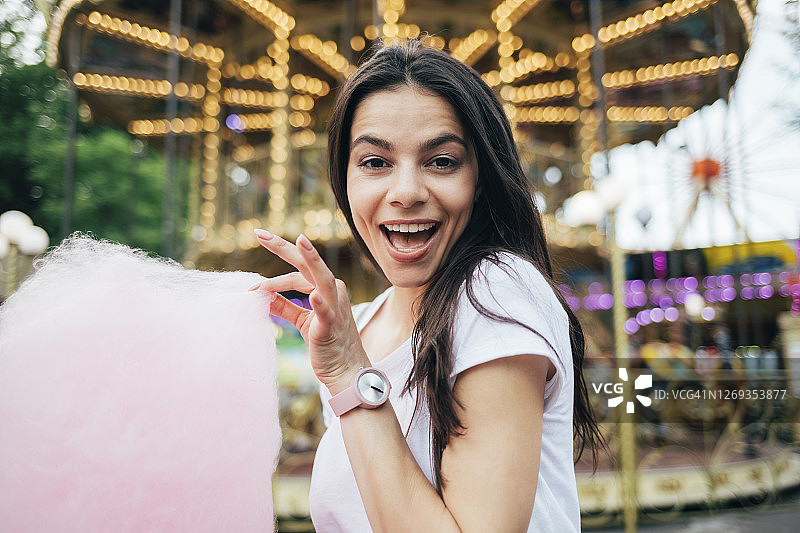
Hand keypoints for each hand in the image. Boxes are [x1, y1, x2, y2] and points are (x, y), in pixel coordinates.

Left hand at [250, 229, 369, 393]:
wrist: (346, 370)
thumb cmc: (326, 344)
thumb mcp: (301, 321)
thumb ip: (284, 306)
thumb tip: (261, 295)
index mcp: (325, 289)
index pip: (297, 271)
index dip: (275, 267)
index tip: (254, 263)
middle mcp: (332, 292)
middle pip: (307, 265)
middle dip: (284, 247)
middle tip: (260, 233)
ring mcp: (334, 307)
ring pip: (321, 278)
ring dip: (310, 260)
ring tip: (299, 241)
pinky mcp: (331, 327)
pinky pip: (326, 312)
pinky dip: (319, 303)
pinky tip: (312, 296)